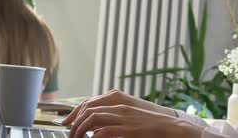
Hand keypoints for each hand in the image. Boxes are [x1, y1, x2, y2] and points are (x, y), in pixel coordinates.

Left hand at [66, 104, 204, 137]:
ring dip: (79, 129)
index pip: (90, 103)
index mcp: (119, 104)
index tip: (67, 123)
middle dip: (74, 122)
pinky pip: (102, 132)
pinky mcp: (126, 129)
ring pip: (91, 118)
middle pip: (88, 109)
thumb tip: (97, 130)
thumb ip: (115, 123)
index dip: (75, 113)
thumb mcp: (131, 122)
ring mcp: (122, 117)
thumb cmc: (153, 128)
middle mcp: (119, 108)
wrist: (171, 128)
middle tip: (68, 134)